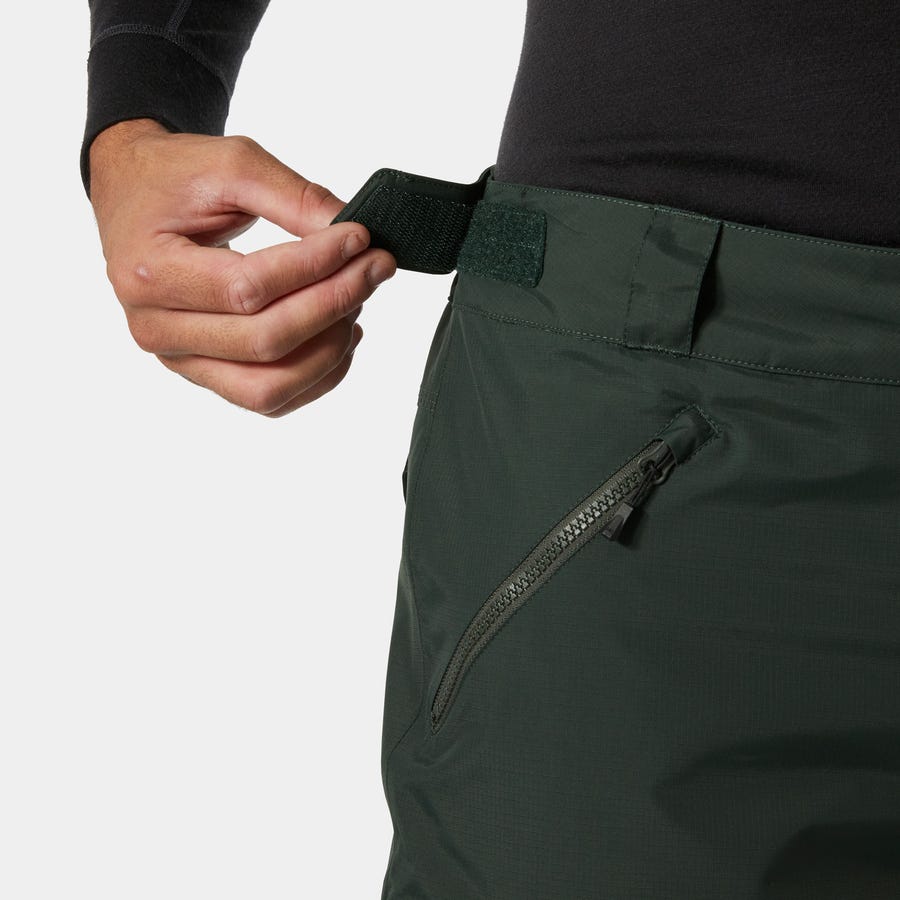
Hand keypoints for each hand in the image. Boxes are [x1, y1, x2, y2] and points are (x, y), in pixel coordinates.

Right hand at [88, 119, 395, 415]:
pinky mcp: (204, 373)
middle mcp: (156, 328)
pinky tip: (340, 334)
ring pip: (269, 386)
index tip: (360, 237)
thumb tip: (356, 238)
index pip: (248, 287)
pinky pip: (269, 398)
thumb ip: (295, 198)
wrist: (134, 196)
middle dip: (334, 303)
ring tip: (357, 301)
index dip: (316, 265)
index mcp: (149, 272)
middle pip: (265, 341)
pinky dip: (317, 376)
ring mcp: (179, 360)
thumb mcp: (231, 164)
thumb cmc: (175, 178)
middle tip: (375, 267)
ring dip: (330, 349)